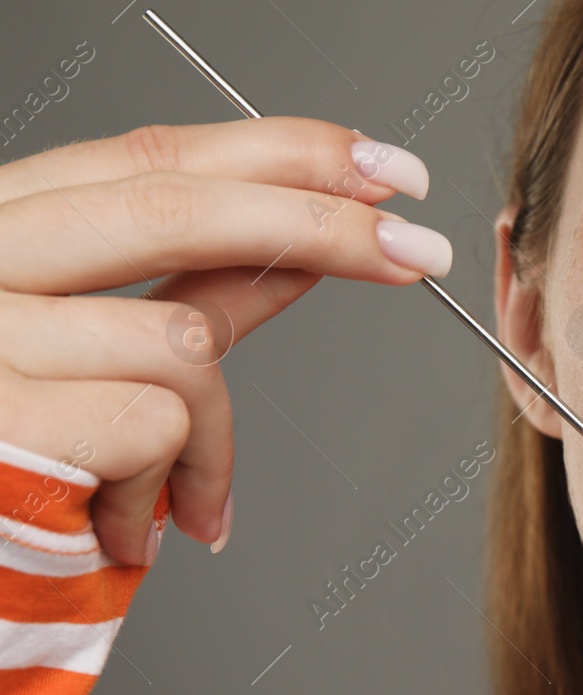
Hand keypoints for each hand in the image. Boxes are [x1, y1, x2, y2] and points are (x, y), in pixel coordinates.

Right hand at [0, 118, 451, 563]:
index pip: (146, 159)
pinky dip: (172, 487)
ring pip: (180, 342)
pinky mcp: (5, 417)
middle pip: (171, 205)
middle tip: (420, 250)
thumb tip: (307, 253)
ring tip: (177, 506)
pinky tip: (123, 532)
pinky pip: (158, 426)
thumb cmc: (17, 479)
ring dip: (209, 442)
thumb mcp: (94, 361)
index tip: (379, 167)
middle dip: (318, 222)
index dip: (276, 153)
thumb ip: (185, 294)